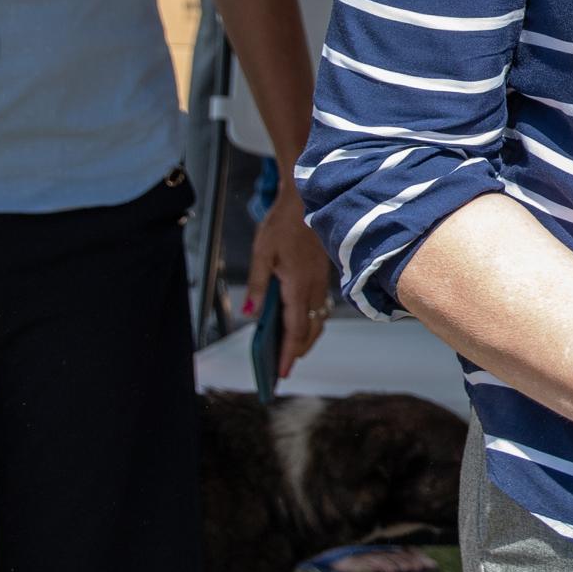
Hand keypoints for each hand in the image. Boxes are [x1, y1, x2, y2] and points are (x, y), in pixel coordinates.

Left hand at [247, 186, 332, 379]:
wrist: (306, 200)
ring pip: (318, 318)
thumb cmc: (282, 224)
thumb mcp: (262, 254)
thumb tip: (250, 314)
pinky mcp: (322, 274)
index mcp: (298, 285)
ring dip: (307, 337)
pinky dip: (311, 320)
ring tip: (291, 350)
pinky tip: (299, 322)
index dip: (289, 353)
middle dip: (299, 350)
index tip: (282, 371)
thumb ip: (256, 285)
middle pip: (311, 329)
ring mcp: (321, 281)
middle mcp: (314, 287)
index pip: (295, 329)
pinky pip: (320, 305)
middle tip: (284, 367)